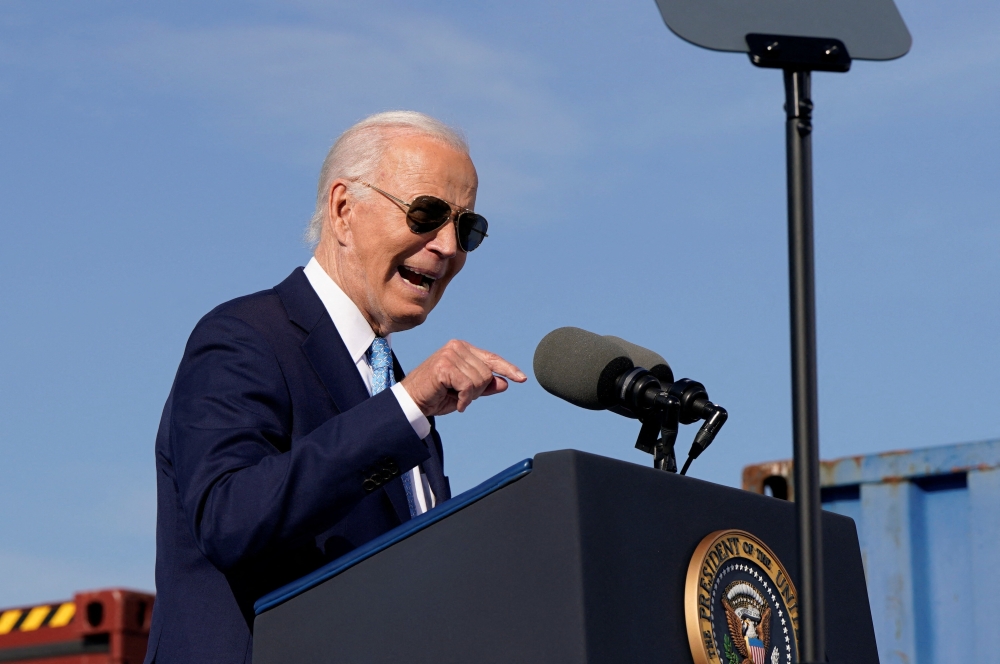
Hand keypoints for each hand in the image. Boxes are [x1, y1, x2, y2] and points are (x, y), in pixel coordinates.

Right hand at [399, 340, 526, 416]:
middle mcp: (457, 347)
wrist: (412, 402)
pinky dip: (463, 399)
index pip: (491, 358)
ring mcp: (450, 354)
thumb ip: (484, 386)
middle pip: (487, 374)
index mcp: (463, 349)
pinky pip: (468, 387)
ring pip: (479, 381)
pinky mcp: (444, 366)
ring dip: (469, 396)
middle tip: (459, 396)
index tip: (522, 378)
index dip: (508, 369)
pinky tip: (453, 401)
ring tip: (453, 396)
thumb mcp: (465, 392)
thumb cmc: (436, 395)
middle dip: (477, 391)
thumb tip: (504, 383)